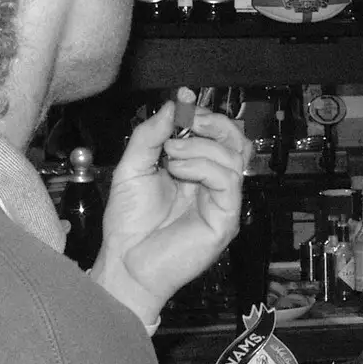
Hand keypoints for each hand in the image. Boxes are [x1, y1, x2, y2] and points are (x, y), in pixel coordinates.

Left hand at [89, 87, 252, 325]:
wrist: (126, 262)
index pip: (216, 135)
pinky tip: (178, 171)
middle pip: (236, 141)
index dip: (204, 115)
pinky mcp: (225, 218)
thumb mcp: (132, 167)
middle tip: (188, 121)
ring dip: (199, 146)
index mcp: (194, 170)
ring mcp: (222, 201)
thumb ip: (150, 136)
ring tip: (170, 156)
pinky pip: (228, 180)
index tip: (184, 101)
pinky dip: (203, 166)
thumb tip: (172, 106)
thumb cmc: (129, 223)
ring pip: (234, 156)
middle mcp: (212, 184)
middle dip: (213, 123)